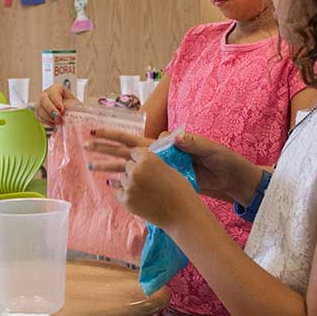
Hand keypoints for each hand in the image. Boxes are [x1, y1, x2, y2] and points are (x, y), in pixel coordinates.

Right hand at [35, 83, 79, 125]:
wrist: (74, 116)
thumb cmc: (75, 108)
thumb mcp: (75, 105)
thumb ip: (70, 106)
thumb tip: (63, 111)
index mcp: (57, 88)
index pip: (53, 92)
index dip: (56, 101)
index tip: (62, 109)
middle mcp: (47, 94)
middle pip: (43, 99)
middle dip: (51, 110)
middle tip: (59, 118)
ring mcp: (41, 103)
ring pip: (39, 109)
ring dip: (48, 117)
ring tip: (59, 122)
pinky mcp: (39, 113)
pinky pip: (39, 117)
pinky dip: (47, 122)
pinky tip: (55, 124)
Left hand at [85, 129, 198, 227]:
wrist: (181, 212)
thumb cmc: (179, 188)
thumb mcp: (168, 165)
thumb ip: (152, 157)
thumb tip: (144, 146)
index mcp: (148, 156)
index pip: (131, 149)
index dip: (127, 149)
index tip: (107, 139)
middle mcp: (136, 168)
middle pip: (119, 159)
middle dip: (100, 149)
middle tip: (86, 144)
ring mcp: (130, 184)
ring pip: (119, 175)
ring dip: (113, 173)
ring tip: (91, 165)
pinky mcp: (126, 199)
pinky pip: (117, 189)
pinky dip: (117, 188)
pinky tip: (113, 185)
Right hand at [86, 128, 262, 204]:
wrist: (231, 178)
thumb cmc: (221, 160)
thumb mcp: (208, 149)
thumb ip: (192, 142)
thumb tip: (175, 136)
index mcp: (165, 146)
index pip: (134, 138)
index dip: (114, 135)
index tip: (96, 130)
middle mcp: (158, 156)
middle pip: (125, 152)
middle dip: (105, 148)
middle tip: (85, 145)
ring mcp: (159, 170)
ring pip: (128, 168)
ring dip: (110, 167)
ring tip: (92, 167)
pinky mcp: (164, 183)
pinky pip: (139, 183)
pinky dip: (124, 183)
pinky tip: (111, 185)